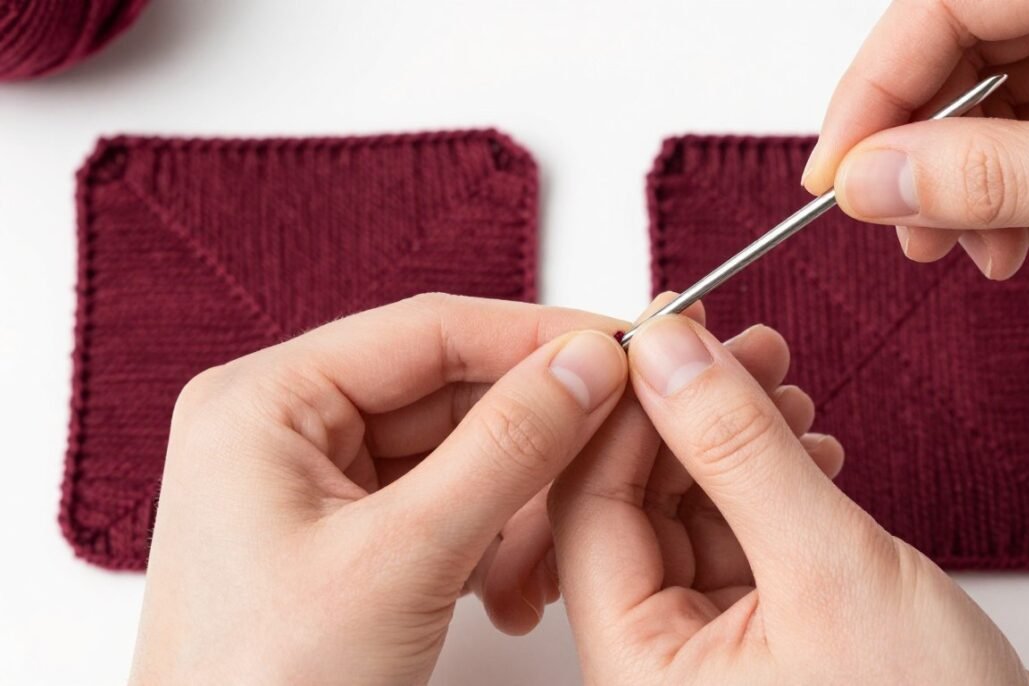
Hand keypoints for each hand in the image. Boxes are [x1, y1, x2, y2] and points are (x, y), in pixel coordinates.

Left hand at [129, 294, 629, 684]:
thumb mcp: (402, 560)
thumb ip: (506, 448)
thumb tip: (588, 364)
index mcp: (266, 403)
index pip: (429, 330)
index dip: (537, 335)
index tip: (626, 349)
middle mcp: (287, 429)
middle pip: (449, 389)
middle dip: (535, 436)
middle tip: (619, 444)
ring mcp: (316, 485)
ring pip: (459, 452)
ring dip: (520, 501)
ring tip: (543, 566)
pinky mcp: (346, 537)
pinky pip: (445, 504)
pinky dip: (494, 539)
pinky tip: (515, 589)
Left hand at [551, 314, 1028, 684]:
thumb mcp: (829, 570)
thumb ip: (740, 453)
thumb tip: (669, 351)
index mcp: (636, 672)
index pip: (589, 507)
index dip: (627, 407)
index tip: (669, 329)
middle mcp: (654, 667)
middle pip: (635, 504)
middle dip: (690, 416)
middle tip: (743, 345)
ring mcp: (706, 657)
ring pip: (690, 515)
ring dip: (735, 444)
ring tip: (789, 391)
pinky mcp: (758, 644)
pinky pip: (738, 543)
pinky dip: (770, 489)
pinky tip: (809, 450)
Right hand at [802, 0, 1028, 277]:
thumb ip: (998, 176)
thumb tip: (872, 181)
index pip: (944, 5)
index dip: (874, 93)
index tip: (835, 177)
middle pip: (961, 55)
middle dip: (933, 160)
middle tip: (917, 233)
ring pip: (992, 101)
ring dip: (978, 192)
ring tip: (1000, 252)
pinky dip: (1025, 194)